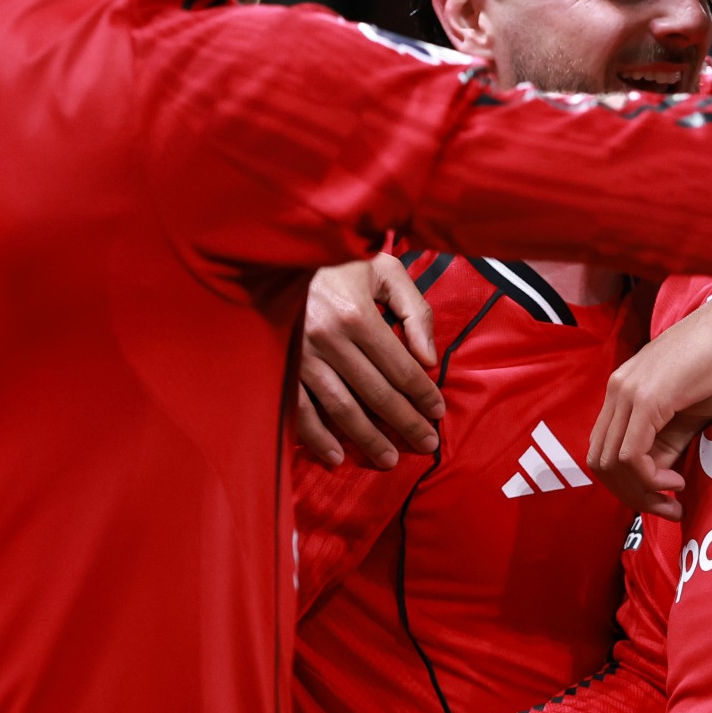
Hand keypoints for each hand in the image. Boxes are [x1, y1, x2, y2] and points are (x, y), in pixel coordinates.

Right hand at [296, 256, 442, 468]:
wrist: (274, 252)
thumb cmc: (336, 260)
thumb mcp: (382, 268)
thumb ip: (413, 309)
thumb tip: (428, 358)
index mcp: (357, 314)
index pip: (400, 367)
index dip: (422, 393)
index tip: (437, 412)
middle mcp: (329, 339)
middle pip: (376, 393)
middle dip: (404, 422)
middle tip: (425, 444)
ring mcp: (300, 356)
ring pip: (341, 408)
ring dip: (367, 438)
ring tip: (388, 459)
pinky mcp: (278, 367)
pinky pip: (299, 410)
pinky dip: (317, 437)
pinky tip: (337, 455)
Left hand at [588, 283, 711, 520]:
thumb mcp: (690, 412)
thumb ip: (667, 441)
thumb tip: (654, 476)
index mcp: (623, 390)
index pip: (605, 449)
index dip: (628, 485)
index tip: (664, 499)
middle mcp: (617, 390)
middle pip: (600, 461)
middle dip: (631, 495)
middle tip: (667, 508)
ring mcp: (628, 392)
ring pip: (611, 463)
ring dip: (640, 492)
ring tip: (673, 497)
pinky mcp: (647, 399)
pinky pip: (631, 455)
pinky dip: (649, 479)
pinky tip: (676, 481)